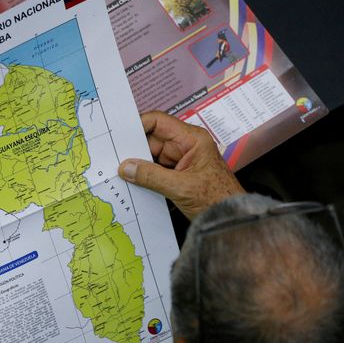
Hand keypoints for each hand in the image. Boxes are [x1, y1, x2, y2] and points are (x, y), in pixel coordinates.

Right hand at [118, 111, 243, 218]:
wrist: (230, 220)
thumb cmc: (217, 199)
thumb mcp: (181, 187)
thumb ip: (151, 176)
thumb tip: (126, 167)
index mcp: (191, 139)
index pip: (159, 122)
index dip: (138, 125)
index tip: (119, 135)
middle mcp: (185, 146)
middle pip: (151, 139)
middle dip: (133, 149)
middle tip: (113, 157)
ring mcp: (180, 161)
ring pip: (150, 156)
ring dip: (137, 164)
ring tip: (118, 171)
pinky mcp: (176, 175)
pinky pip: (154, 170)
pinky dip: (143, 175)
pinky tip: (130, 181)